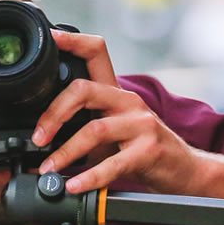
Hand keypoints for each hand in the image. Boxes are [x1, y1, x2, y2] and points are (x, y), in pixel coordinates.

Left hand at [30, 30, 204, 194]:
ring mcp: (141, 124)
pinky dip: (89, 177)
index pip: (96, 53)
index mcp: (117, 93)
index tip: (51, 38)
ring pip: (94, 129)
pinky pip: (112, 164)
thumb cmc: (143, 151)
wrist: (185, 170)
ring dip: (66, 151)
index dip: (73, 41)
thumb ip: (83, 128)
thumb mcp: (115, 131)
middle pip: (84, 89)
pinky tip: (75, 186)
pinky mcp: (149, 150)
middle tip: (38, 137)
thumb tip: (42, 143)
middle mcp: (128, 102)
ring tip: (49, 168)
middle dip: (54, 113)